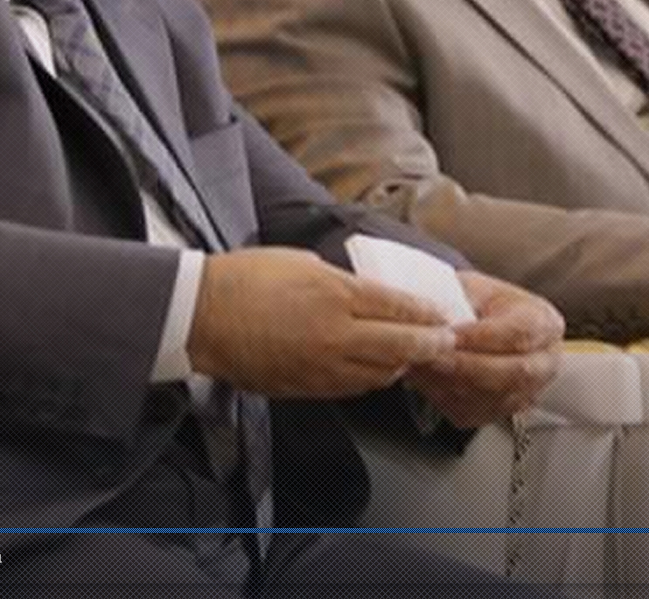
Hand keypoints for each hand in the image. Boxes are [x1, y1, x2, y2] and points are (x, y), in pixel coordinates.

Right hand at [187, 247, 455, 397]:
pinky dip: (371, 379)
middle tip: (446, 342)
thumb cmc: (245, 278)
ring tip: (413, 355)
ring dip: (401, 364)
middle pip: (400, 346)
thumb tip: (361, 292)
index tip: (443, 315)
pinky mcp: (306, 388)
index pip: (397, 307)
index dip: (426, 313)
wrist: (202, 315)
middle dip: (430, 345)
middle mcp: (336, 335)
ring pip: (380, 374)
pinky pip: (352, 388)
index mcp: (335, 294)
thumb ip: (338, 280)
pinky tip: (375, 370)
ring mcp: (322, 366)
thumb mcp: (300, 261)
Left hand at [404, 271, 564, 428]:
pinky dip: (445, 398)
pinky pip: (474, 413)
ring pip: (490, 398)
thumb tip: (439, 319)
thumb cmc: (478, 302)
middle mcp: (544, 363)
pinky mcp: (501, 412)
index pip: (519, 334)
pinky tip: (424, 378)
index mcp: (544, 323)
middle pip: (512, 373)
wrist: (479, 324)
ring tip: (420, 365)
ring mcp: (526, 392)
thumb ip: (461, 301)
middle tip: (431, 355)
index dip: (482, 336)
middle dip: (467, 366)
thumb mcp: (473, 287)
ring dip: (452, 384)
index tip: (449, 333)